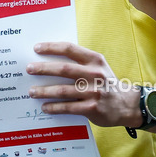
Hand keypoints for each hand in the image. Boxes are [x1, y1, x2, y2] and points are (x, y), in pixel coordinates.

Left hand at [26, 41, 140, 128]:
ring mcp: (94, 92)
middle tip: (29, 69)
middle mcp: (94, 74)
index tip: (36, 48)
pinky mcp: (92, 108)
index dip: (51, 47)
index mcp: (94, 60)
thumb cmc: (105, 83)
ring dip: (45, 91)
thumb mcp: (97, 67)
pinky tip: (45, 107)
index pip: (69, 49)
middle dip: (43, 68)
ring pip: (63, 90)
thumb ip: (79, 62)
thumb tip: (50, 60)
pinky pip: (68, 107)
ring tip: (32, 92)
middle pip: (64, 69)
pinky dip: (54, 107)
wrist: (126, 104)